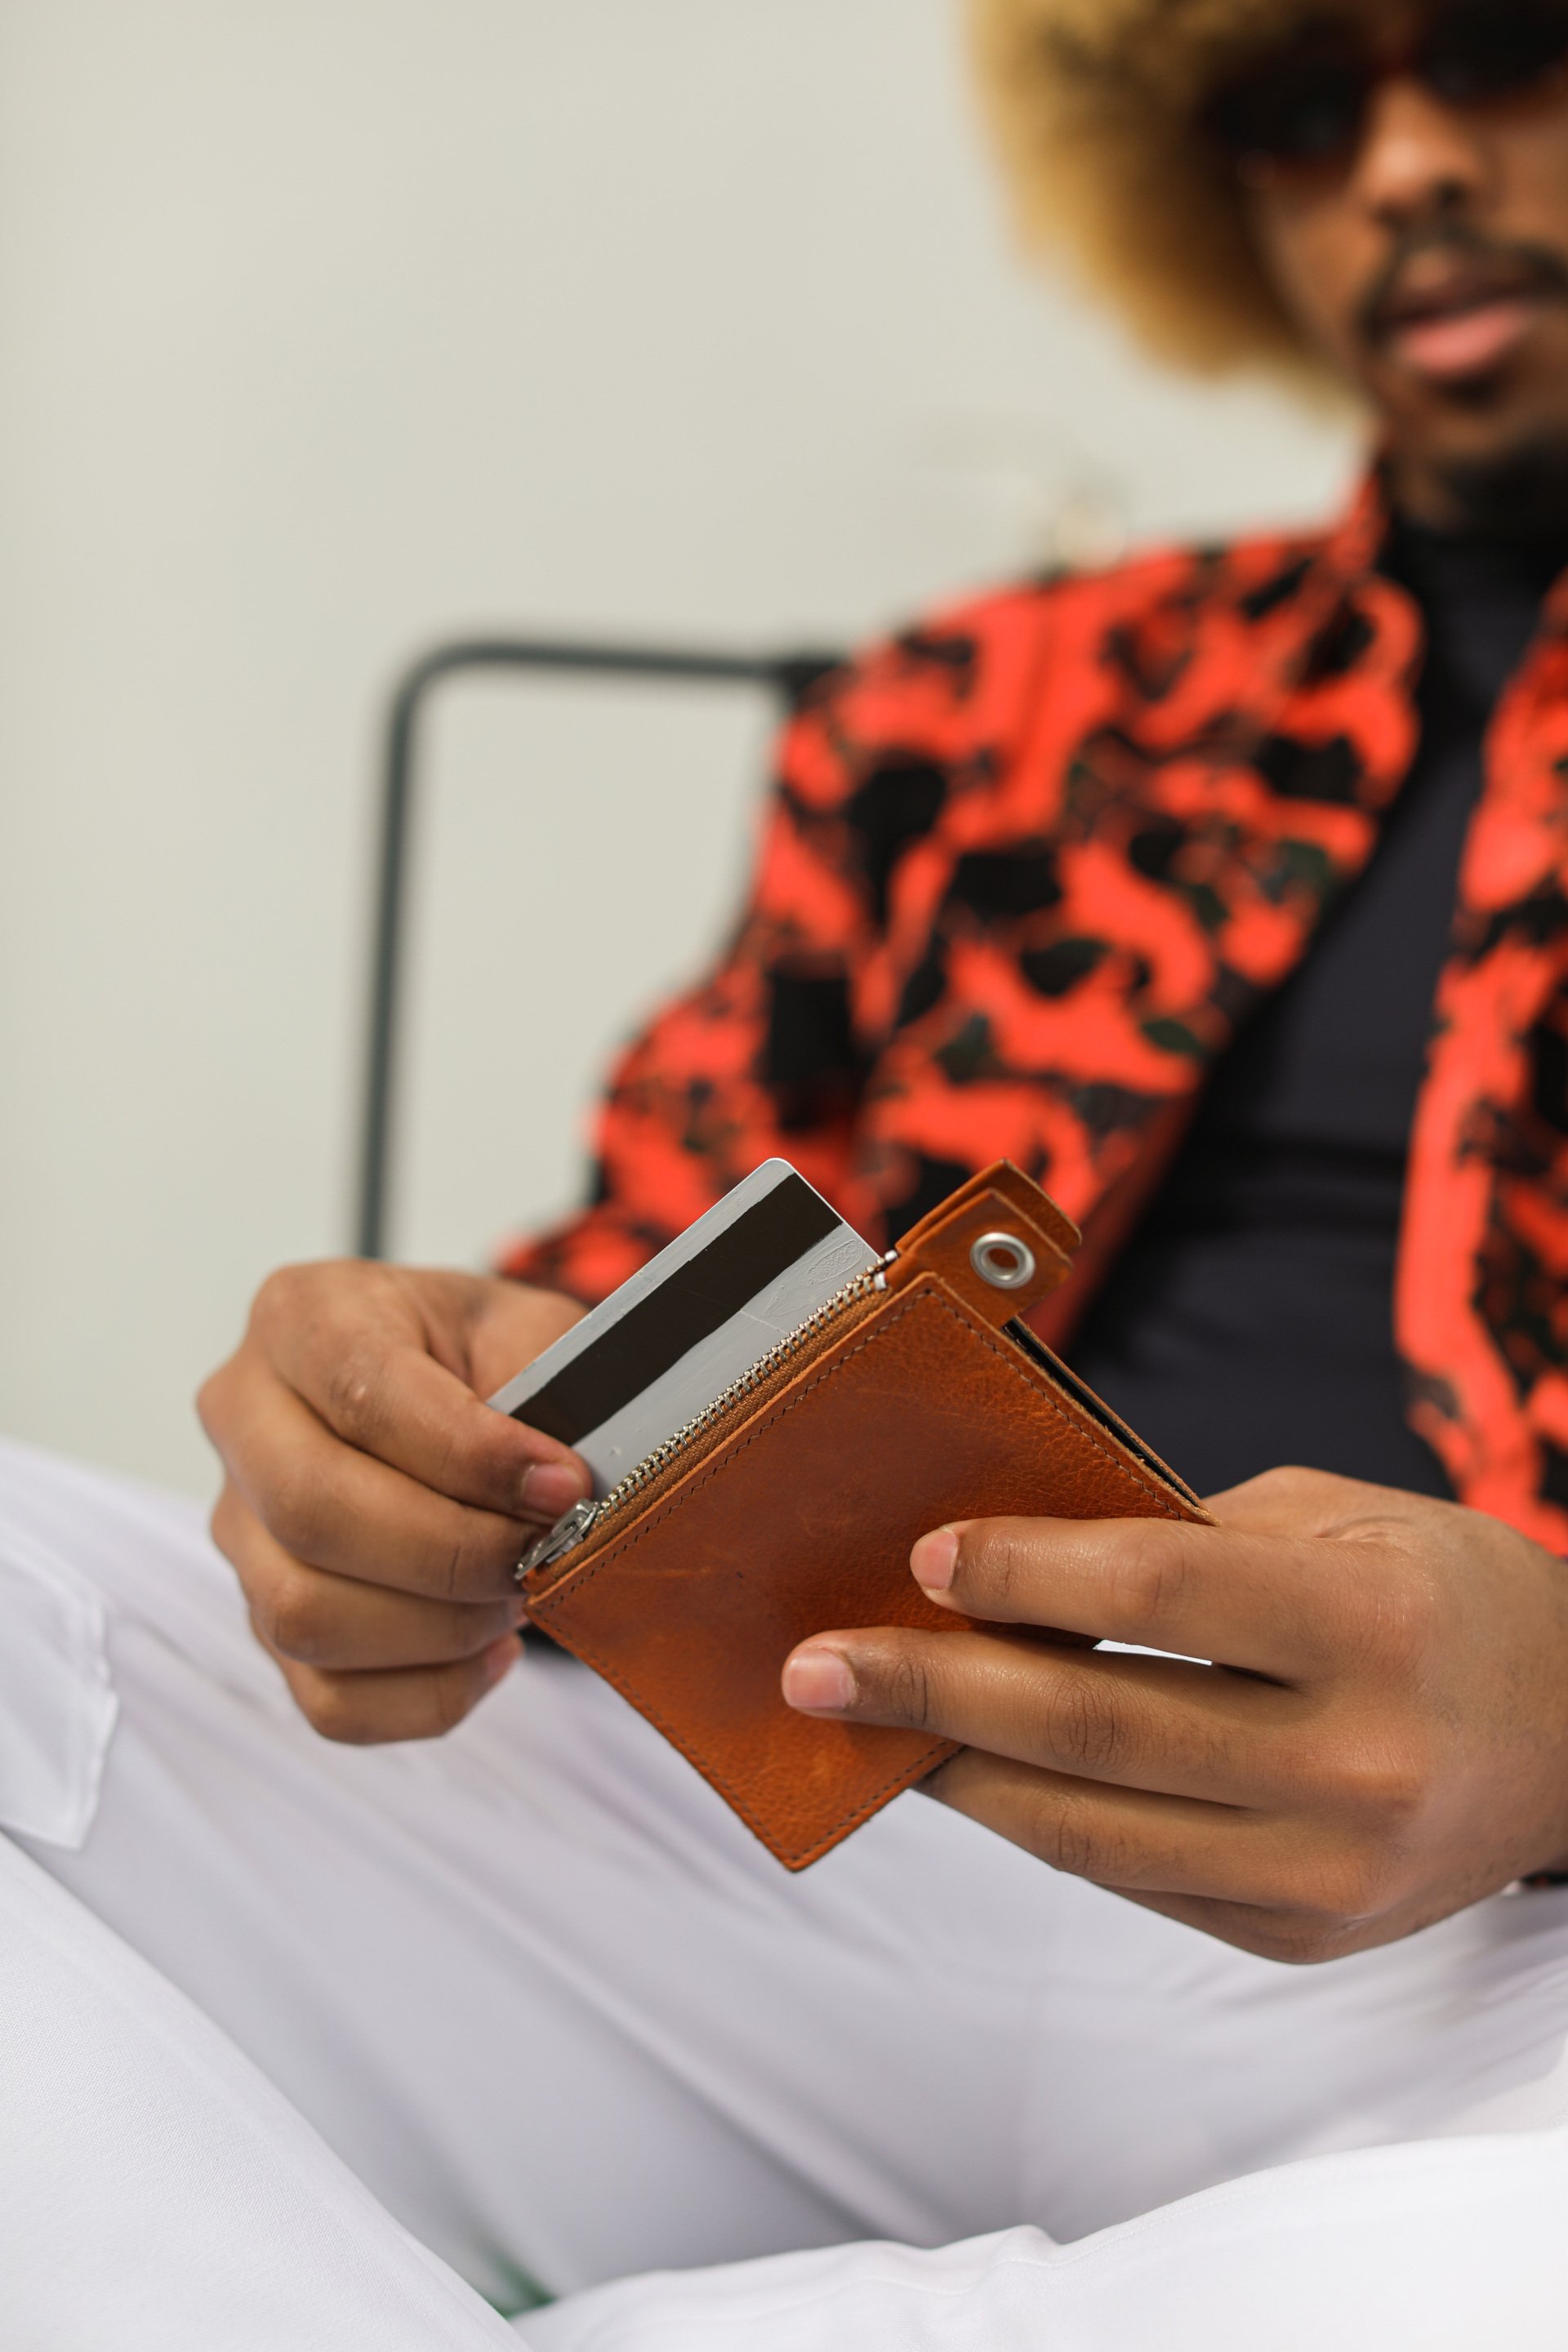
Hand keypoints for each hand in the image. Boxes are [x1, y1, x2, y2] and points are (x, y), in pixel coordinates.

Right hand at [199, 1263, 589, 1742]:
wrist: (458, 1388)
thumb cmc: (486, 1354)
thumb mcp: (529, 1328)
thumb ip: (547, 1386)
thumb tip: (557, 1489)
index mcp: (303, 1317)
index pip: (362, 1393)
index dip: (470, 1455)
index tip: (563, 1485)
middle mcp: (245, 1417)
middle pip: (311, 1512)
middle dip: (453, 1552)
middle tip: (543, 1552)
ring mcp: (241, 1528)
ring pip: (304, 1615)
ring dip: (440, 1628)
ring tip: (520, 1594)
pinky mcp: (265, 1619)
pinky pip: (327, 1700)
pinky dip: (427, 1694)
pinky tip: (490, 1651)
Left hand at [782, 1468, 1567, 1960]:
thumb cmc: (1437, 1593)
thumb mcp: (1335, 1518)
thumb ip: (1182, 1536)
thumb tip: (1003, 1554)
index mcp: (1373, 1628)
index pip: (1155, 1592)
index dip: (1021, 1571)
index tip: (919, 1555)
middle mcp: (1357, 1763)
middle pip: (1095, 1724)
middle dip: (933, 1690)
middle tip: (815, 1666)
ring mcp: (1330, 1871)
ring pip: (1090, 1829)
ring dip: (955, 1776)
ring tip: (860, 1729)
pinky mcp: (1299, 1937)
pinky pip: (1131, 1881)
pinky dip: (1033, 1826)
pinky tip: (966, 1777)